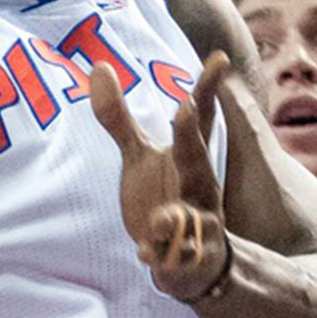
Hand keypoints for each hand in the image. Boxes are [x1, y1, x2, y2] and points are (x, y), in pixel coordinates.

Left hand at [92, 51, 230, 301]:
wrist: (184, 259)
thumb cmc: (164, 194)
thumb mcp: (138, 155)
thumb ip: (119, 116)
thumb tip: (98, 66)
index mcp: (192, 158)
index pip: (202, 119)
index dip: (208, 88)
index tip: (218, 58)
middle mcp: (200, 187)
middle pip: (198, 160)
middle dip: (191, 137)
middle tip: (186, 107)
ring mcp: (194, 223)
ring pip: (188, 217)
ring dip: (173, 216)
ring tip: (160, 217)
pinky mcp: (182, 256)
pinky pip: (171, 257)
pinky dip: (158, 255)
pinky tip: (143, 255)